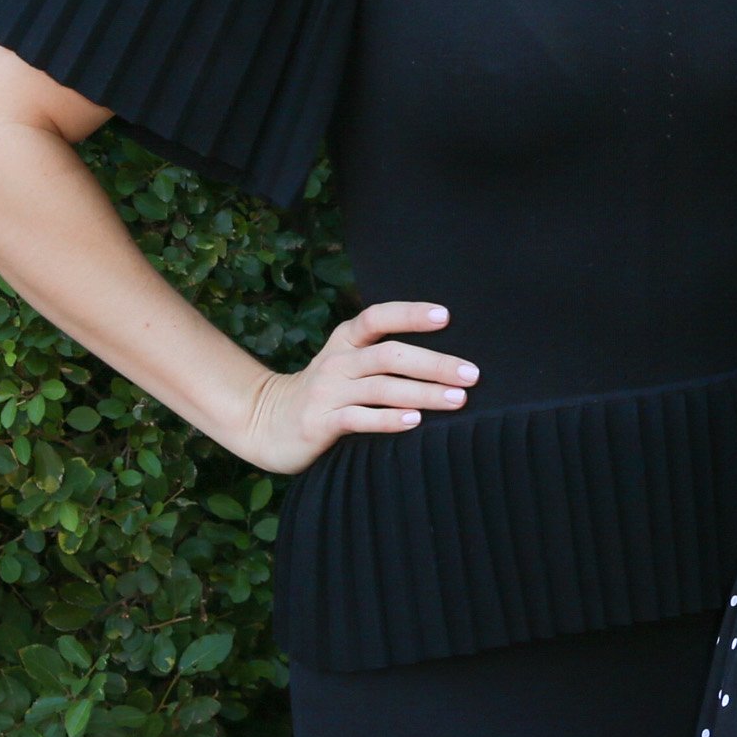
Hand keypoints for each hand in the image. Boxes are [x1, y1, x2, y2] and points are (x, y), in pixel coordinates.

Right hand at [233, 301, 477, 475]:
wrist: (266, 423)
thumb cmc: (325, 392)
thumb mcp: (347, 363)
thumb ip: (382, 355)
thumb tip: (446, 356)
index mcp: (346, 340)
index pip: (377, 317)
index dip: (410, 314)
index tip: (446, 316)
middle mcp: (337, 361)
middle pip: (390, 355)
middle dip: (434, 363)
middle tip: (471, 374)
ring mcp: (327, 392)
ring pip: (381, 387)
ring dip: (423, 393)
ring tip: (457, 399)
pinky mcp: (320, 422)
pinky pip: (358, 418)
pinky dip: (388, 420)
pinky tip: (414, 422)